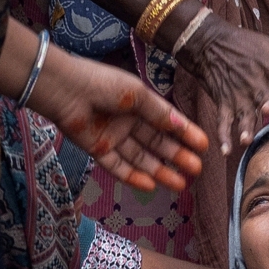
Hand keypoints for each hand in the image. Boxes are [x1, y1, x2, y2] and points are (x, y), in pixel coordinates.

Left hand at [30, 44, 206, 192]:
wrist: (64, 89)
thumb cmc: (102, 83)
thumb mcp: (137, 94)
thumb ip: (159, 112)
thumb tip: (183, 126)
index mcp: (139, 103)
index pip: (167, 122)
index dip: (186, 134)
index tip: (204, 146)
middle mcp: (128, 121)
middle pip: (157, 143)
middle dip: (177, 156)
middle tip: (196, 169)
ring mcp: (113, 137)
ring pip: (141, 158)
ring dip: (160, 171)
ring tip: (181, 184)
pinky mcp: (98, 150)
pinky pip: (118, 166)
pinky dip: (133, 177)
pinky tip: (150, 185)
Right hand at [176, 15, 268, 154]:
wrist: (210, 43)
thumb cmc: (248, 45)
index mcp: (268, 66)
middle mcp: (253, 82)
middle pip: (261, 95)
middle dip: (265, 102)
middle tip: (268, 109)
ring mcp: (237, 95)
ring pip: (242, 113)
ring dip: (243, 127)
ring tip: (245, 139)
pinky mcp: (223, 103)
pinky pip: (222, 122)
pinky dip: (223, 136)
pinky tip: (226, 151)